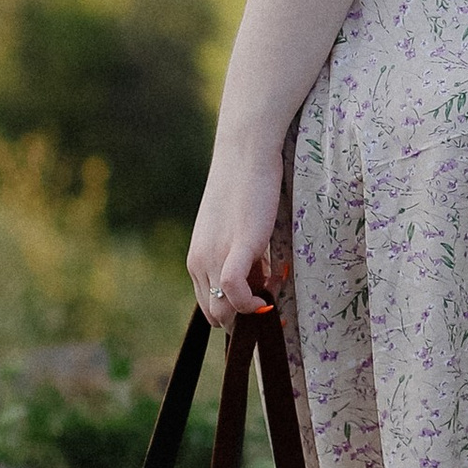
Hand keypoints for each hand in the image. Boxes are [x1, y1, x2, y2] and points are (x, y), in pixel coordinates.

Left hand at [186, 135, 283, 317]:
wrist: (244, 153)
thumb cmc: (244, 187)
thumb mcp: (233, 229)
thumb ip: (238, 256)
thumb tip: (259, 281)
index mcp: (196, 259)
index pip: (209, 306)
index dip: (235, 310)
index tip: (258, 296)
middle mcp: (199, 261)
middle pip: (214, 313)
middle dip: (242, 314)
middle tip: (267, 291)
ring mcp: (214, 256)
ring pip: (222, 310)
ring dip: (249, 308)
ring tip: (272, 283)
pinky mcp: (235, 246)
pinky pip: (232, 292)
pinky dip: (249, 302)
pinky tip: (267, 291)